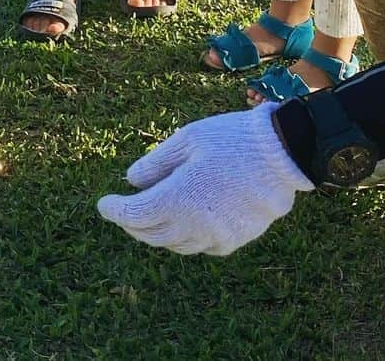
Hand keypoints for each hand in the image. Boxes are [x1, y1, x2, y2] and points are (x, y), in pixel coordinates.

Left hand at [96, 103, 313, 255]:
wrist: (281, 154)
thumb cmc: (229, 139)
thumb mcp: (186, 140)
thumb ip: (156, 163)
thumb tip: (132, 181)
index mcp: (179, 198)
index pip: (135, 216)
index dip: (114, 211)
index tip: (103, 205)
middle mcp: (195, 225)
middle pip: (151, 236)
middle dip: (132, 225)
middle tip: (123, 212)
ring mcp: (218, 236)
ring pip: (176, 245)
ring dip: (158, 233)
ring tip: (150, 216)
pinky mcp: (236, 240)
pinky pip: (202, 246)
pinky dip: (186, 238)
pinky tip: (184, 222)